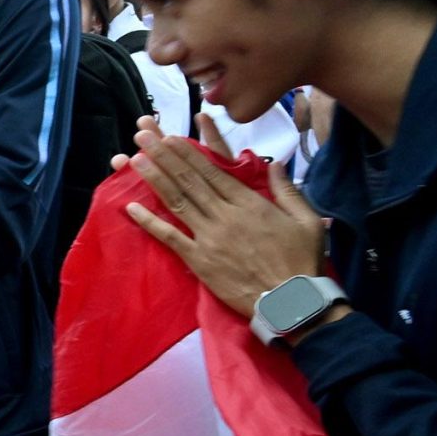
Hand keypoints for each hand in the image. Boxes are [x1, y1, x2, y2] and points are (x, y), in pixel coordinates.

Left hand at [124, 115, 327, 315]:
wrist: (290, 300)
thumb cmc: (301, 260)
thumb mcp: (305, 219)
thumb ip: (287, 190)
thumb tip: (275, 164)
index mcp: (249, 203)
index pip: (212, 171)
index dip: (188, 152)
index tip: (170, 136)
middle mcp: (224, 215)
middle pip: (189, 179)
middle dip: (164, 155)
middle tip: (143, 135)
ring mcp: (209, 238)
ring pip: (177, 202)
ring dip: (154, 179)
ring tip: (134, 159)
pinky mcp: (199, 261)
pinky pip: (170, 238)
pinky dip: (150, 222)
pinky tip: (131, 208)